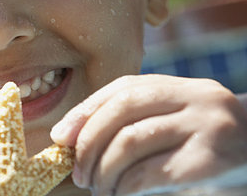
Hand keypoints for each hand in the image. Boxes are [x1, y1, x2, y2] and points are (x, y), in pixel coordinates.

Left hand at [50, 74, 246, 195]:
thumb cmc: (206, 140)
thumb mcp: (175, 117)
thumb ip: (134, 119)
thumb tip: (71, 137)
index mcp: (177, 86)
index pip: (121, 89)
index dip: (85, 112)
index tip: (60, 138)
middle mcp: (192, 98)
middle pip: (121, 110)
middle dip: (89, 143)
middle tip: (78, 173)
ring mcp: (204, 127)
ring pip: (131, 141)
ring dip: (104, 169)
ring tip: (97, 187)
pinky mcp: (210, 161)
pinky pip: (151, 172)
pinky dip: (126, 185)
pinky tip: (120, 192)